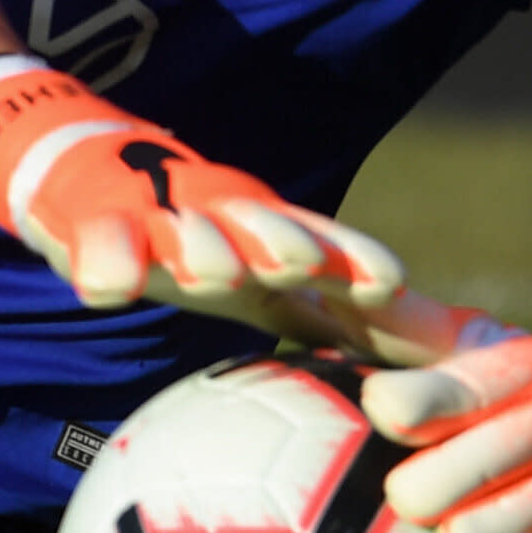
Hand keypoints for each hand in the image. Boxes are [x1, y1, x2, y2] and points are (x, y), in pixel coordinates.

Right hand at [0, 64, 404, 347]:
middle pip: (257, 225)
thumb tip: (442, 361)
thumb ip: (335, 318)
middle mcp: (223, 220)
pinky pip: (102, 244)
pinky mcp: (97, 226)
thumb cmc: (203, 247)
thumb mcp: (269, 283)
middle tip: (299, 261)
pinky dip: (108, 263)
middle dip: (281, 241)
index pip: (325, 248)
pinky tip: (107, 286)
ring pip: (184, 228)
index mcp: (271, 240)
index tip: (388, 284)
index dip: (354, 262)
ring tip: (214, 267)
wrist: (89, 171)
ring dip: (205, 246)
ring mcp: (158, 221)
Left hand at [361, 325, 531, 532]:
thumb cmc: (493, 380)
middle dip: (418, 491)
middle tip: (407, 497)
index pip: (443, 395)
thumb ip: (390, 324)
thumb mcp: (454, 336)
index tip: (378, 412)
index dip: (407, 407)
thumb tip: (312, 293)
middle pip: (464, 473)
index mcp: (518, 360)